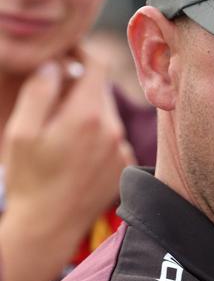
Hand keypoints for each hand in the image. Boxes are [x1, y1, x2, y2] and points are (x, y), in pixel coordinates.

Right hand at [0, 50, 133, 280]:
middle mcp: (113, 129)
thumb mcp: (22, 132)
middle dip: (78, 87)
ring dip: (88, 114)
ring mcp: (122, 148)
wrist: (48, 227)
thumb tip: (57, 64)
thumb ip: (41, 91)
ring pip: (107, 115)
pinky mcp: (125, 165)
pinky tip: (75, 156)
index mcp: (87, 115)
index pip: (98, 66)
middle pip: (100, 91)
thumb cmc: (29, 179)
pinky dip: (97, 136)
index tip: (66, 54)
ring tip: (60, 137)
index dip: (81, 54)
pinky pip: (113, 138)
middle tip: (52, 100)